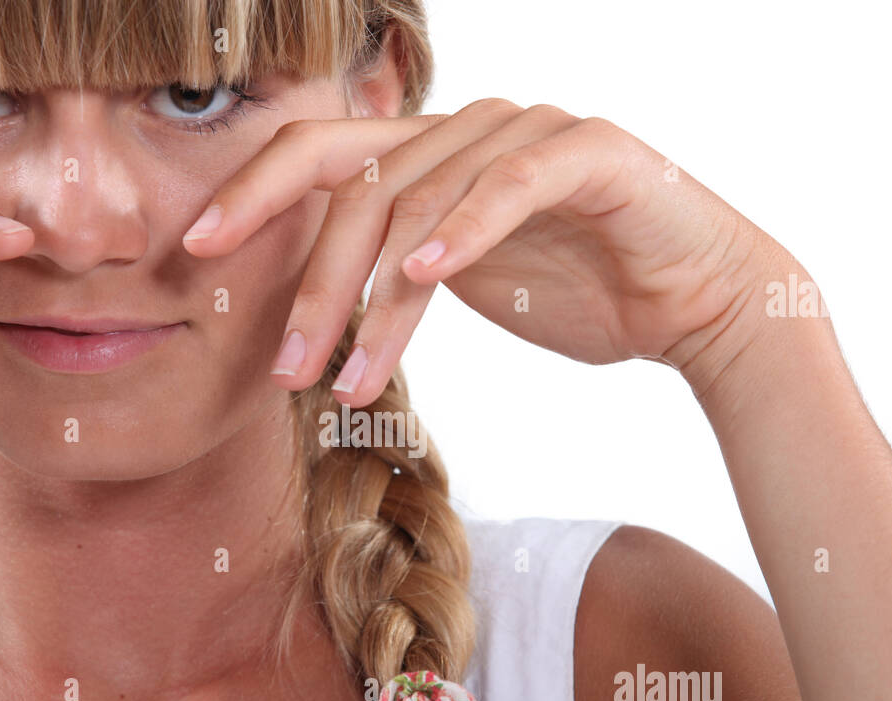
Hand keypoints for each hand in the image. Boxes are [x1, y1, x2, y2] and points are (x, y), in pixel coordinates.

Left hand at [182, 97, 795, 406]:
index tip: (197, 249)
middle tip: (283, 368)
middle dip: (312, 283)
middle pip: (359, 187)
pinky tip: (427, 277)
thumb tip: (317, 314)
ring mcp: (529, 134)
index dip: (253, 192)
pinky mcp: (589, 154)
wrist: (695, 301)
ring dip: (379, 302)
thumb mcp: (464, 285)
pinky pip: (512, 184)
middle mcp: (469, 130)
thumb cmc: (580, 294)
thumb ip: (397, 274)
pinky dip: (467, 229)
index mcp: (431, 155)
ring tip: (354, 380)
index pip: (321, 156)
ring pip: (424, 204)